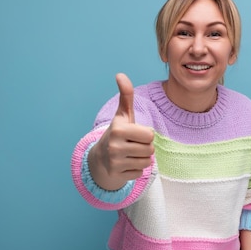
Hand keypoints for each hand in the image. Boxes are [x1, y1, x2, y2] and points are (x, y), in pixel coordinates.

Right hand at [88, 73, 154, 189]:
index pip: (150, 135)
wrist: (101, 157)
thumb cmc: (118, 133)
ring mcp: (115, 162)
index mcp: (118, 129)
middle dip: (145, 148)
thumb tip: (120, 74)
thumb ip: (126, 95)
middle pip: (150, 150)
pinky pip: (141, 173)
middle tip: (133, 145)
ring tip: (130, 154)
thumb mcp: (123, 115)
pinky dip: (136, 170)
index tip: (135, 134)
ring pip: (147, 162)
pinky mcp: (117, 175)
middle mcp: (115, 146)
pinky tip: (126, 164)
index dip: (146, 134)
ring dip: (142, 159)